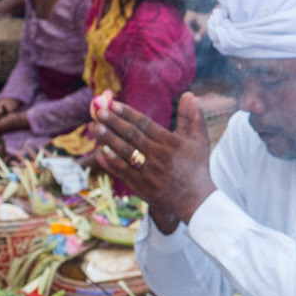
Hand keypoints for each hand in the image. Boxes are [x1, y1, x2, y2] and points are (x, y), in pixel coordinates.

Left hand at [97, 94, 213, 231]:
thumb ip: (192, 117)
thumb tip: (190, 94)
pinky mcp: (141, 187)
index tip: (114, 104)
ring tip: (95, 127)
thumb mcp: (200, 140)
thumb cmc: (197, 167)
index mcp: (171, 143)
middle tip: (99, 111)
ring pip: (124, 153)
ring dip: (108, 140)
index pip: (145, 124)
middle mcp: (158, 157)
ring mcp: (148, 172)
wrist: (196, 201)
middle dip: (114, 122)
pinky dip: (111, 162)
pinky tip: (101, 152)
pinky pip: (123, 172)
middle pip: (132, 136)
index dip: (128, 113)